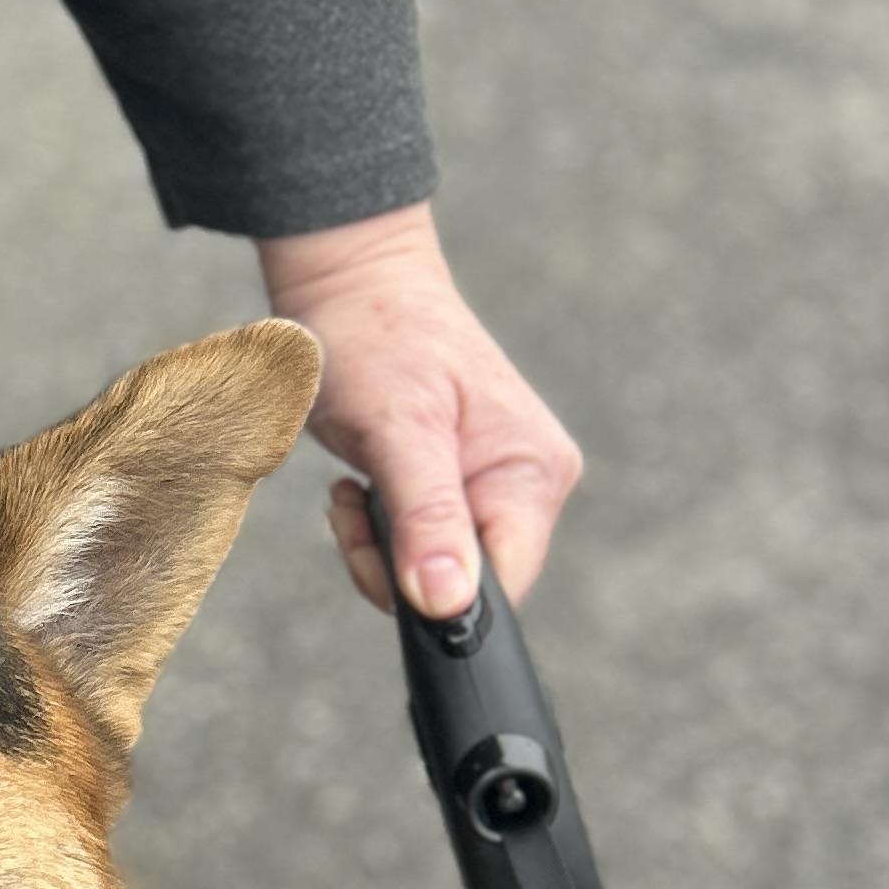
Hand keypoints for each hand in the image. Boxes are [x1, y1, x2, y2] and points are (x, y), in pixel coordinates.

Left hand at [258, 201, 580, 620]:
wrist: (354, 286)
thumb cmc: (376, 341)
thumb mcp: (397, 433)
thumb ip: (426, 518)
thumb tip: (449, 602)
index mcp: (534, 473)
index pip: (503, 587)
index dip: (439, 595)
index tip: (383, 550)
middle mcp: (529, 483)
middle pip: (467, 586)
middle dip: (399, 564)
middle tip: (359, 504)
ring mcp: (497, 486)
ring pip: (437, 570)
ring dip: (380, 545)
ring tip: (359, 487)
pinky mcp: (462, 486)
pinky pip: (422, 545)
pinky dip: (379, 529)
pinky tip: (363, 485)